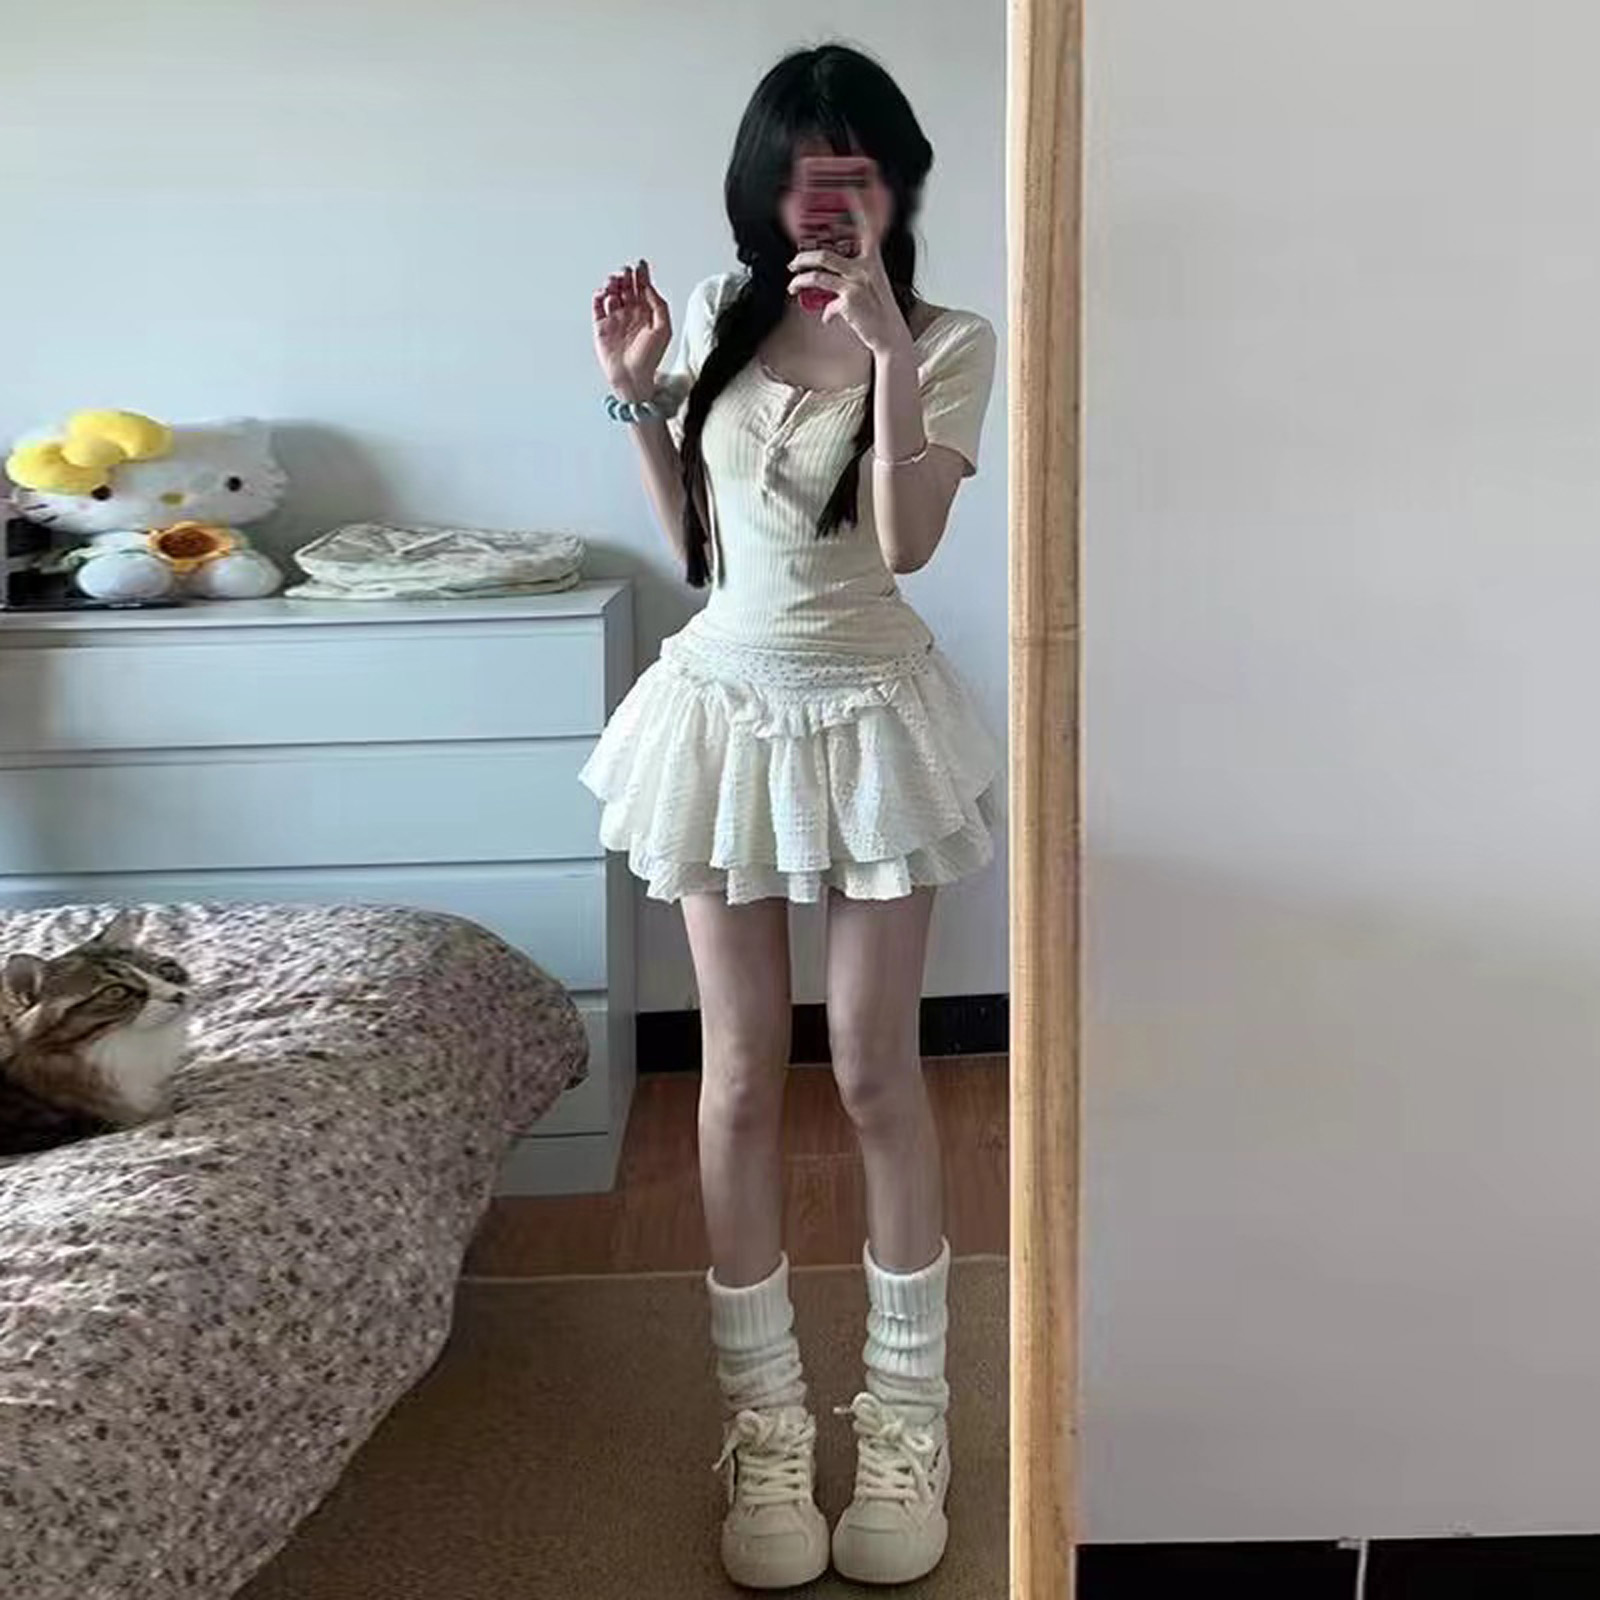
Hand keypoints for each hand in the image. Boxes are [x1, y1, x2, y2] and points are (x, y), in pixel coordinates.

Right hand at [592, 259, 671, 401]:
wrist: (632, 377)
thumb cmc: (649, 358)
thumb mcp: (664, 329)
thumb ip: (659, 305)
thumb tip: (649, 287)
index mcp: (646, 314)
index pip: (643, 288)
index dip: (642, 275)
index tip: (641, 264)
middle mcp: (630, 314)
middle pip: (626, 287)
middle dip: (626, 276)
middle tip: (625, 272)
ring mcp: (615, 319)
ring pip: (611, 293)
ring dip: (612, 284)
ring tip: (615, 283)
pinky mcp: (601, 326)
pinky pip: (597, 306)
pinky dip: (599, 297)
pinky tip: (604, 294)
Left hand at [786, 197, 910, 357]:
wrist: (889, 334)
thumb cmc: (880, 313)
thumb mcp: (869, 291)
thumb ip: (848, 286)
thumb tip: (829, 300)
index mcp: (872, 261)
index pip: (866, 227)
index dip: (857, 206)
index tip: (848, 189)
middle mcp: (864, 267)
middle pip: (826, 253)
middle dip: (804, 257)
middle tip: (794, 262)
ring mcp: (856, 282)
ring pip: (818, 272)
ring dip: (800, 278)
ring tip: (793, 283)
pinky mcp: (848, 299)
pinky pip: (826, 301)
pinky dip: (825, 311)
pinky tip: (826, 317)